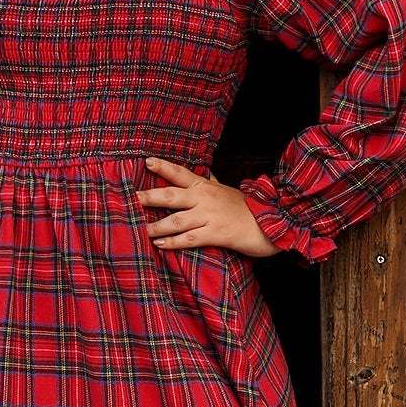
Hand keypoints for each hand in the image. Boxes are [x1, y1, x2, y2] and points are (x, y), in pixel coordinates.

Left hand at [135, 155, 280, 258]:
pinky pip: (190, 238)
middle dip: (151, 197)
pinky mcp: (216, 234)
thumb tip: (201, 172)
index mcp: (206, 186)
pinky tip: (160, 244)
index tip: (147, 162)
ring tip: (142, 229)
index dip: (164, 168)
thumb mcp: (228, 190)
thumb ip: (212, 182)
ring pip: (177, 220)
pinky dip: (173, 242)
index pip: (181, 174)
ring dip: (157, 225)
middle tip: (133, 199)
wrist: (272, 222)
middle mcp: (205, 198)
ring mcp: (210, 216)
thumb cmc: (248, 208)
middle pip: (172, 195)